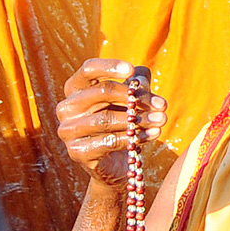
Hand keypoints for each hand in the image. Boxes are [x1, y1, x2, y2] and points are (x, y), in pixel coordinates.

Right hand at [55, 59, 166, 188]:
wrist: (117, 164)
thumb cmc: (124, 124)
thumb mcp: (133, 101)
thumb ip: (138, 85)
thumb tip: (140, 77)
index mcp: (76, 89)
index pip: (88, 70)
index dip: (108, 67)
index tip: (130, 69)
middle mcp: (67, 107)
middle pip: (101, 92)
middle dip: (135, 97)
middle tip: (162, 104)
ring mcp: (69, 130)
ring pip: (106, 119)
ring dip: (139, 119)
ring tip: (162, 119)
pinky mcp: (77, 151)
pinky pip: (109, 141)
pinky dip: (135, 137)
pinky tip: (154, 134)